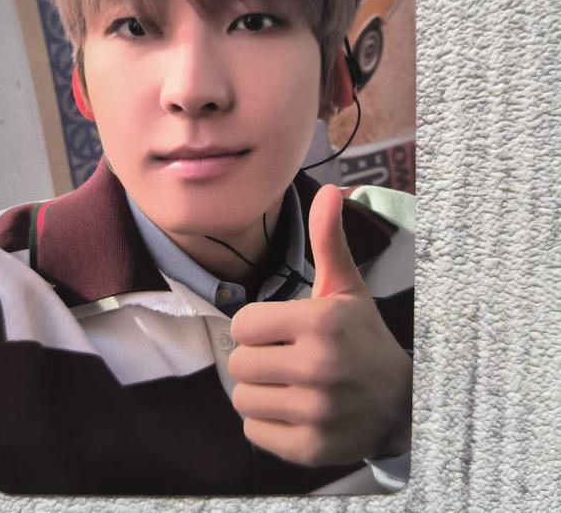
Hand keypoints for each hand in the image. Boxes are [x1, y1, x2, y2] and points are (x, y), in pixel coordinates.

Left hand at [228, 184, 411, 466]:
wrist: (400, 402)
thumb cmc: (362, 337)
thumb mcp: (346, 288)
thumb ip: (328, 240)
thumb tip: (331, 189)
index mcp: (320, 323)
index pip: (241, 325)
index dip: (257, 327)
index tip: (281, 330)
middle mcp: (318, 368)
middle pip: (238, 363)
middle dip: (257, 358)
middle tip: (286, 359)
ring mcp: (316, 413)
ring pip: (241, 399)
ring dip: (260, 391)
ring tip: (289, 385)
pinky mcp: (310, 449)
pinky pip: (253, 432)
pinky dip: (266, 423)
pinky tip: (294, 411)